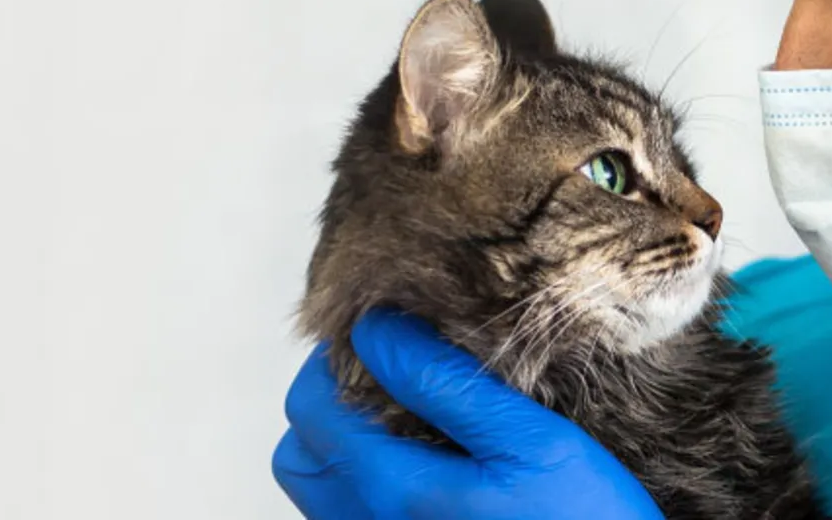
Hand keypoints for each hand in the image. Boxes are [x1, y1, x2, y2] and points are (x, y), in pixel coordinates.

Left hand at [272, 308, 665, 519]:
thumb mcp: (532, 442)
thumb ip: (448, 386)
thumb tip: (377, 330)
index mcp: (394, 488)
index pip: (313, 404)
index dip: (337, 355)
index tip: (390, 334)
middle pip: (299, 453)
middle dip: (327, 402)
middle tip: (388, 375)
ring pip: (320, 492)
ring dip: (343, 447)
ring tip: (403, 419)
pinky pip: (352, 519)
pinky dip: (366, 484)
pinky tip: (423, 468)